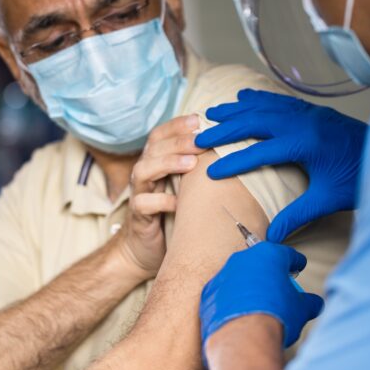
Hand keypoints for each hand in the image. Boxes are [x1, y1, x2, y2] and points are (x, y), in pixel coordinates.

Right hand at [119, 114, 204, 278]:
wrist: (146, 250)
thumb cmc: (173, 213)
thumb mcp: (186, 187)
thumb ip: (198, 168)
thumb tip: (231, 149)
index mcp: (155, 162)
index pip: (160, 135)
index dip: (176, 125)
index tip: (198, 119)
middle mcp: (145, 174)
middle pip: (153, 148)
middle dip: (178, 141)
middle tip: (200, 139)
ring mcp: (139, 194)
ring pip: (143, 170)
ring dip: (167, 163)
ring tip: (191, 164)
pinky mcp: (138, 217)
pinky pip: (143, 204)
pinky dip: (161, 201)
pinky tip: (179, 202)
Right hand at [195, 89, 367, 241]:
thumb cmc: (360, 177)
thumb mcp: (328, 199)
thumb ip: (297, 214)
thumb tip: (272, 236)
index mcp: (305, 144)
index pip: (259, 152)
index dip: (233, 162)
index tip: (211, 171)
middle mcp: (303, 122)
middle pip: (254, 122)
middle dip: (225, 129)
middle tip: (200, 136)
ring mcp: (308, 112)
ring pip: (264, 106)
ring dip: (236, 109)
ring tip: (212, 112)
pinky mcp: (313, 110)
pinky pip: (279, 100)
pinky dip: (258, 99)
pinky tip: (245, 97)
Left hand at [200, 242, 323, 349]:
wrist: (243, 338)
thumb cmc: (272, 317)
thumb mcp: (301, 309)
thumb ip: (308, 302)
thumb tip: (313, 304)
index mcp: (268, 255)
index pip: (287, 254)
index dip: (295, 262)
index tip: (297, 265)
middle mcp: (244, 259)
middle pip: (261, 262)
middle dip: (270, 274)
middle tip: (279, 289)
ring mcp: (224, 273)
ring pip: (240, 276)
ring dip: (250, 286)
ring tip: (260, 305)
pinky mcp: (210, 291)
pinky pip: (224, 292)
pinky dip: (232, 299)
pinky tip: (241, 314)